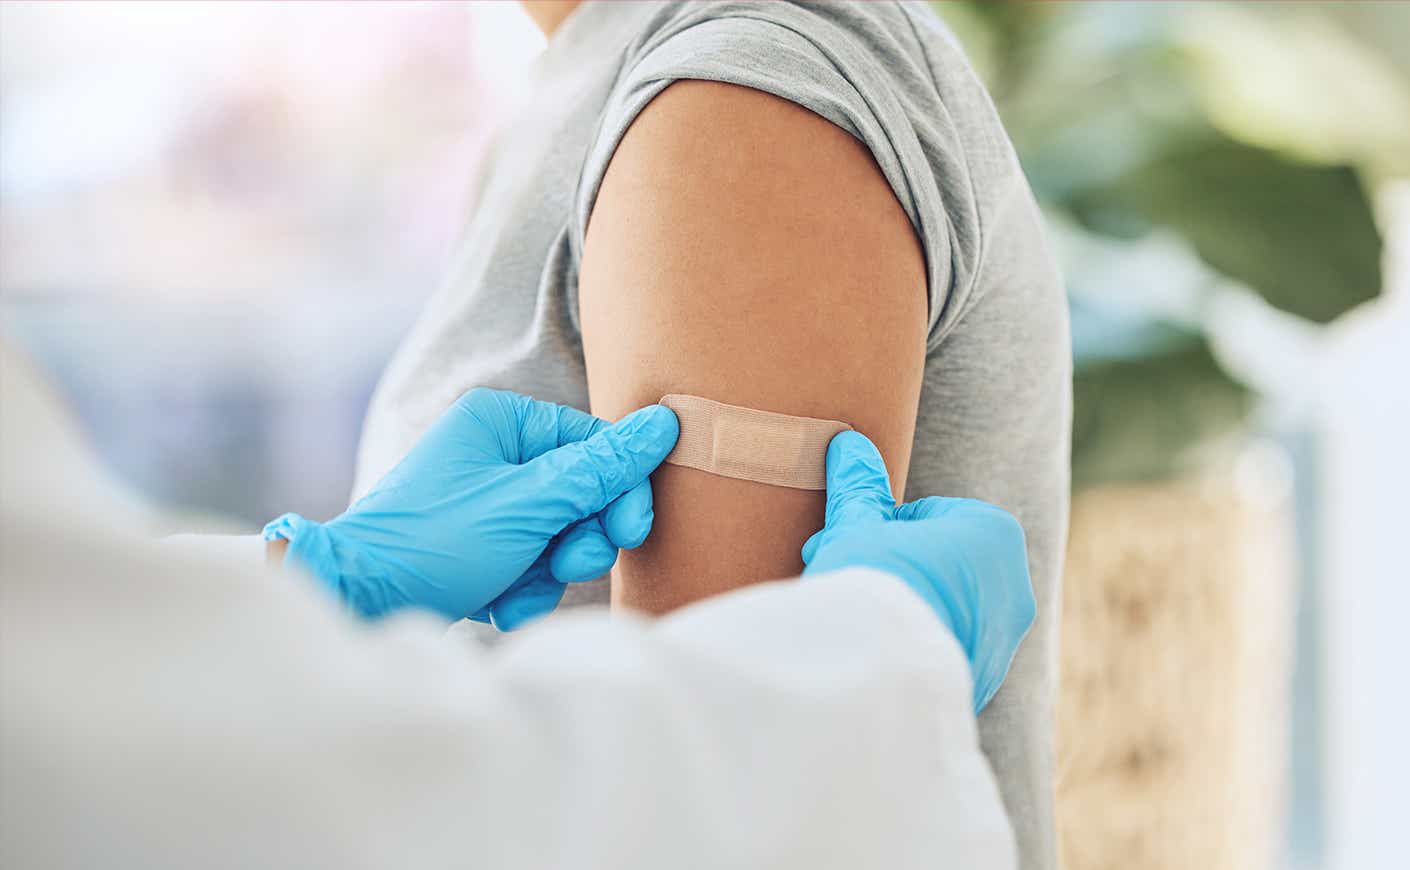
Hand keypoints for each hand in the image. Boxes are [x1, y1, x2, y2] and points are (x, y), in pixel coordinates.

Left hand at [264, 388, 678, 627]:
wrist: (358, 600)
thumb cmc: (435, 542)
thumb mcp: (529, 505)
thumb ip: (601, 470)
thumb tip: (664, 423)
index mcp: (501, 421)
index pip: (593, 444)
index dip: (621, 491)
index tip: (631, 533)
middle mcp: (492, 451)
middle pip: (581, 493)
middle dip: (579, 539)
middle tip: (568, 563)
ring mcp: (485, 499)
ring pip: (559, 534)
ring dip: (548, 572)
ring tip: (516, 592)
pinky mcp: (478, 543)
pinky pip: (529, 561)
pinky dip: (522, 587)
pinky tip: (496, 604)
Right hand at [801, 431, 1034, 712]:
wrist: (880, 672)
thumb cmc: (874, 582)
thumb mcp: (857, 526)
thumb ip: (857, 486)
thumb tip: (848, 444)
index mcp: (994, 533)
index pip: (926, 515)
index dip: (877, 527)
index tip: (847, 543)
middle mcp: (1013, 587)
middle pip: (935, 564)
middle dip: (889, 569)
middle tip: (840, 577)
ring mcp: (1000, 641)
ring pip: (939, 610)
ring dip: (900, 609)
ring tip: (851, 619)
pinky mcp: (980, 683)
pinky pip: (939, 654)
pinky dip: (908, 651)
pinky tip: (869, 653)